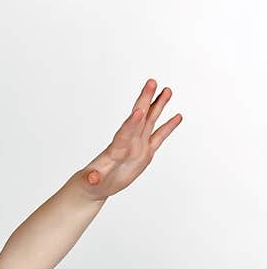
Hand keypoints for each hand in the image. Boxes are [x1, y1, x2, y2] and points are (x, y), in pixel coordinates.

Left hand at [80, 78, 182, 199]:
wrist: (96, 185)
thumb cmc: (91, 183)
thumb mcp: (90, 183)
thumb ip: (92, 178)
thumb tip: (93, 178)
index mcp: (115, 150)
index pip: (124, 133)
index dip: (131, 123)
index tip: (139, 110)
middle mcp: (128, 143)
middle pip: (138, 118)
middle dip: (145, 101)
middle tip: (151, 82)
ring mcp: (137, 146)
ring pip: (150, 122)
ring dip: (158, 106)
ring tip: (167, 90)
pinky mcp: (145, 153)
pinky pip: (159, 137)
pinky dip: (168, 127)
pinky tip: (177, 116)